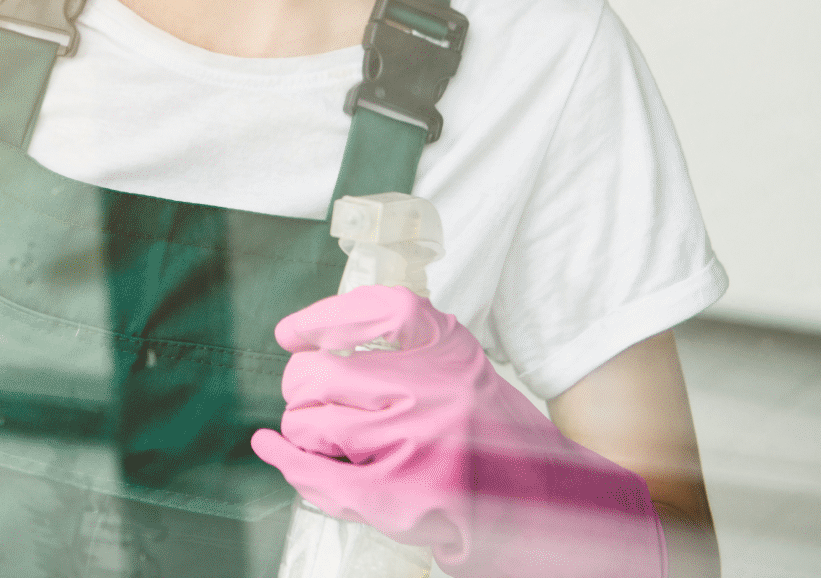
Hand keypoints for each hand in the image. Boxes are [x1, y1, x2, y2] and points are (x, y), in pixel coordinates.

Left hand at [252, 286, 667, 577]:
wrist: (548, 512)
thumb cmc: (497, 441)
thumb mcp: (465, 372)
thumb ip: (408, 350)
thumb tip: (312, 342)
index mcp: (454, 353)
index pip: (382, 307)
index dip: (327, 316)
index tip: (292, 333)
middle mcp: (436, 390)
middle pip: (325, 372)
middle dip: (300, 386)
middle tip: (304, 397)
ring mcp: (416, 443)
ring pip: (314, 423)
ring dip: (301, 430)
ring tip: (319, 438)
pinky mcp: (401, 495)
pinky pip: (320, 474)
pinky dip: (285, 458)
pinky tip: (272, 448)